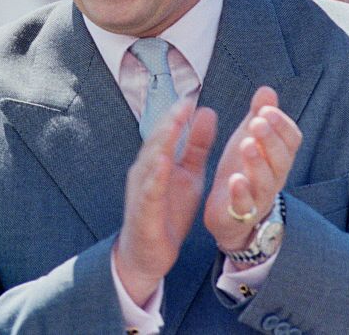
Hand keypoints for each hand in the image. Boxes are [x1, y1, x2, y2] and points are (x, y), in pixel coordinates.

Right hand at [114, 100, 216, 304]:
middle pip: (156, 141)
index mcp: (157, 160)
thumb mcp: (189, 174)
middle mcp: (145, 171)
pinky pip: (149, 190)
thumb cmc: (167, 211)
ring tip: (174, 123)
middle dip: (169, 121)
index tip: (191, 95)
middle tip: (184, 102)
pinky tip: (164, 162)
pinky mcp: (143, 210)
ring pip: (150, 161)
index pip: (166, 132)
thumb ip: (196, 146)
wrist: (149, 252)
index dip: (177, 114)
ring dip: (161, 141)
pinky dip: (155, 175)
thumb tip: (206, 111)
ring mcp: (141, 190)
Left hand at [204, 86, 301, 251]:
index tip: (266, 110)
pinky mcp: (240, 213)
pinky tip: (235, 179)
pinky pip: (245, 205)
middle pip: (281, 159)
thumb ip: (258, 116)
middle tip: (257, 122)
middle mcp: (274, 177)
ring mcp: (259, 197)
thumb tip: (267, 89)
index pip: (291, 140)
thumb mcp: (248, 139)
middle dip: (270, 139)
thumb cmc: (243, 171)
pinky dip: (241, 193)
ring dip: (257, 162)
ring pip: (266, 181)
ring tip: (246, 144)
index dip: (282, 125)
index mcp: (277, 157)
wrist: (231, 216)